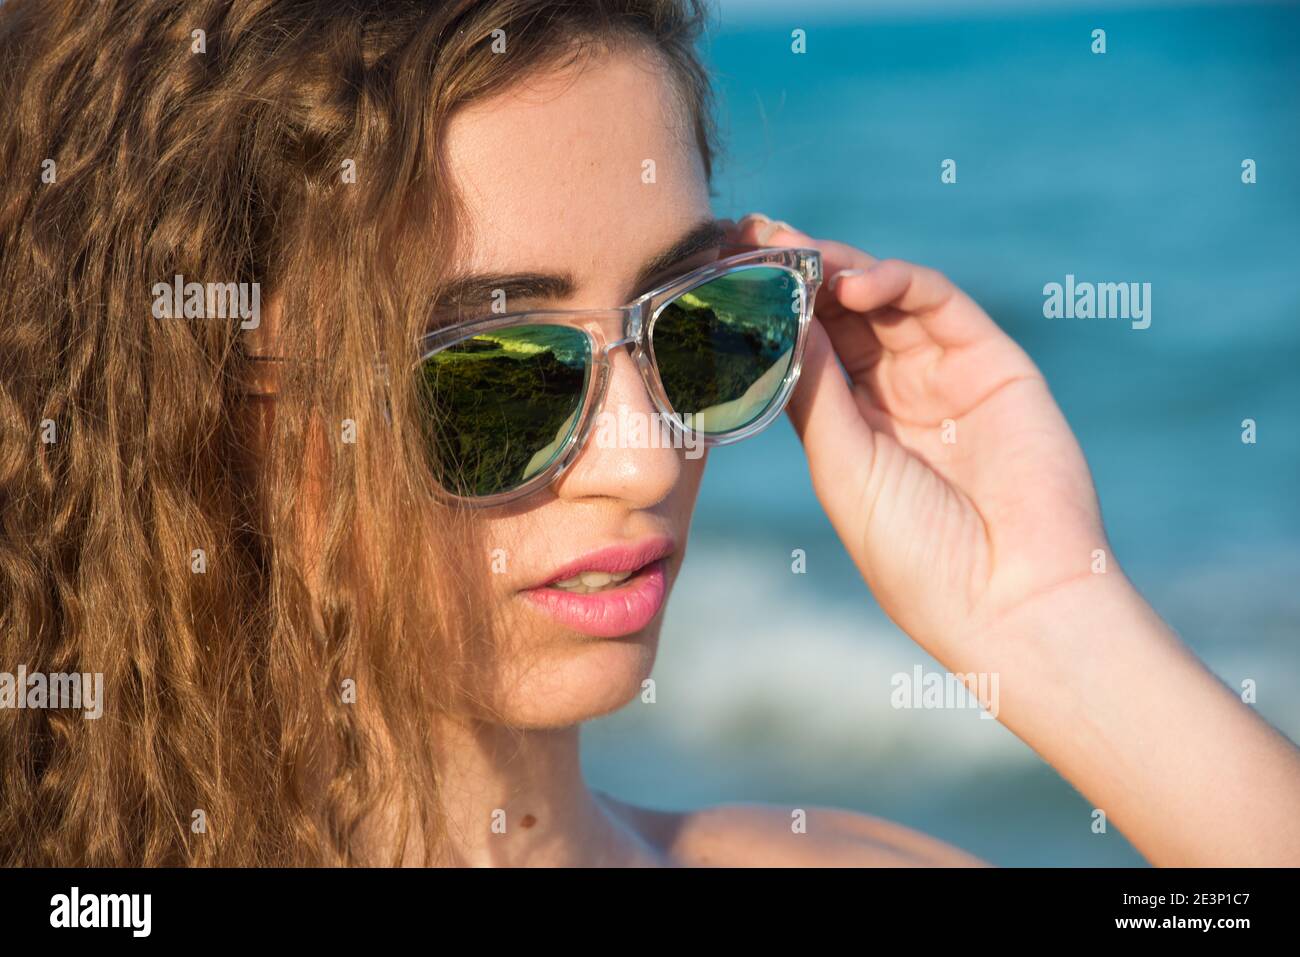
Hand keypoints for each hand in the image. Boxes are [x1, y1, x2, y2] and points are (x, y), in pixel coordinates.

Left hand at [724, 215, 1299, 864]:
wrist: (1012, 598)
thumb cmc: (917, 553)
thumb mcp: (844, 468)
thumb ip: (815, 390)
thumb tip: (781, 316)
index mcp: (852, 428)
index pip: (802, 350)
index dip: (764, 311)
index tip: (719, 272)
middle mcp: (895, 394)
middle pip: (836, 314)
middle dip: (792, 273)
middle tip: (748, 238)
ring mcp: (943, 374)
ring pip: (882, 298)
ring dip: (836, 268)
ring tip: (797, 256)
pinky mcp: (991, 361)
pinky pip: (937, 303)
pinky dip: (895, 280)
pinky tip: (852, 285)